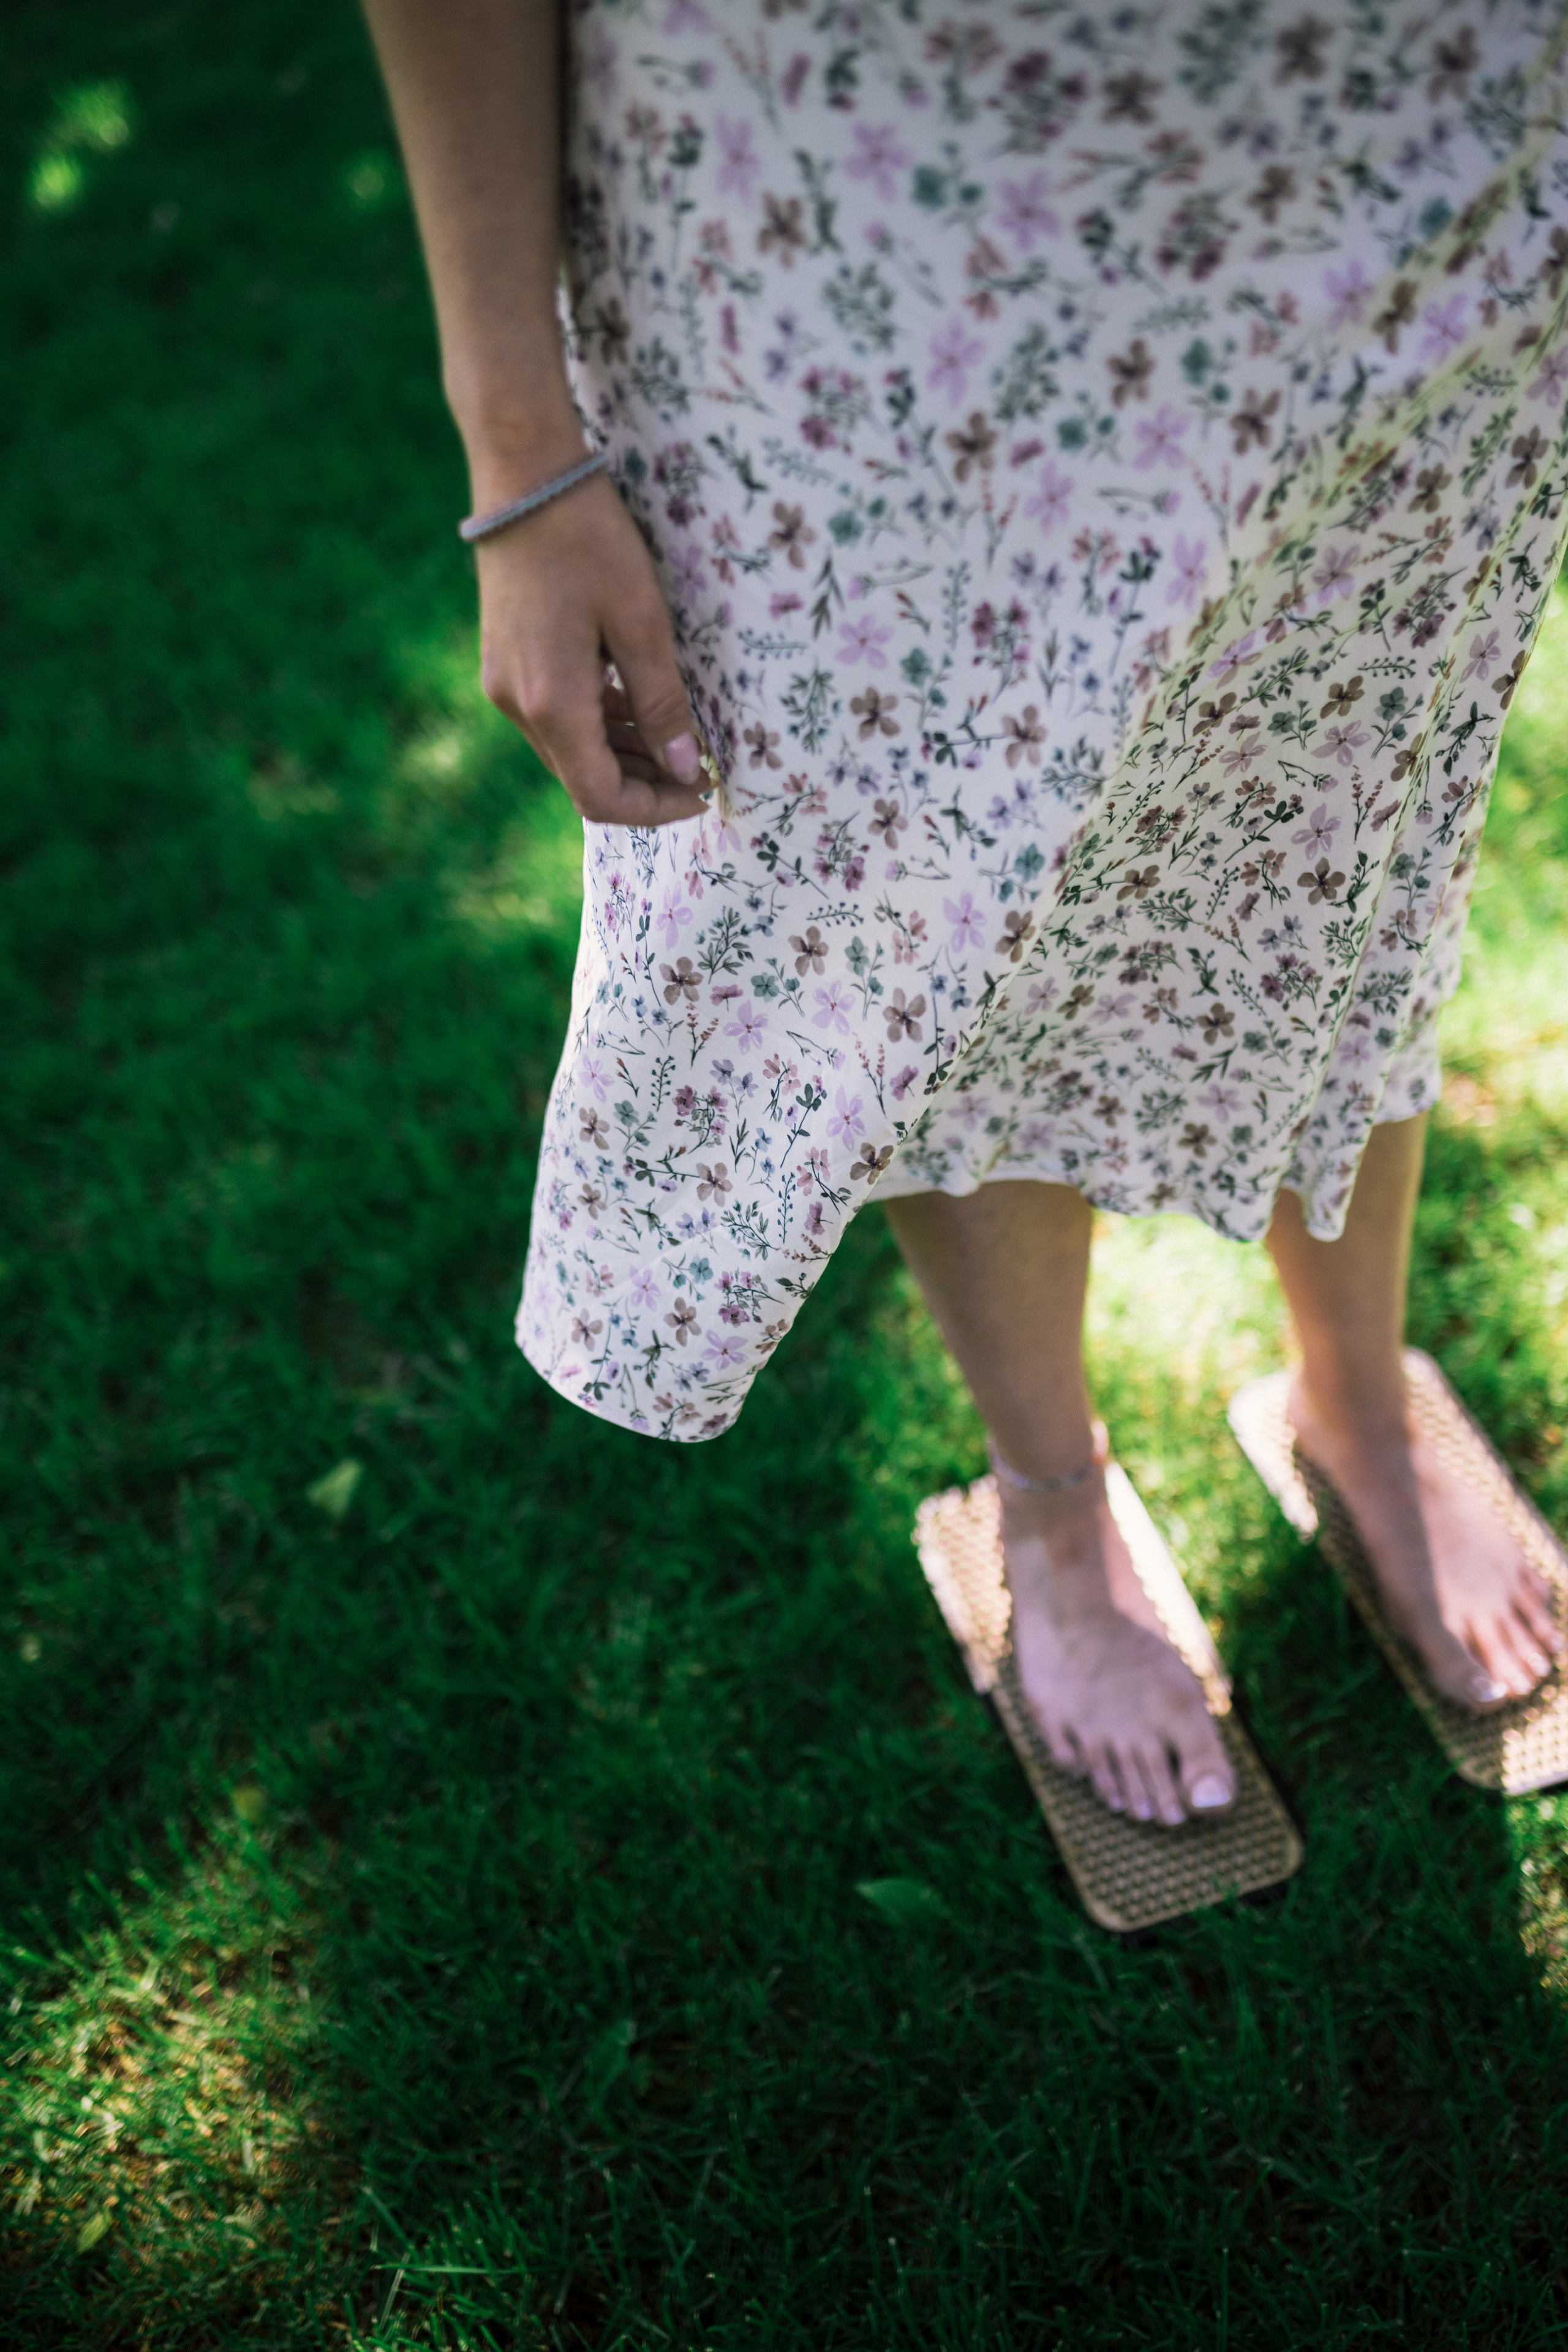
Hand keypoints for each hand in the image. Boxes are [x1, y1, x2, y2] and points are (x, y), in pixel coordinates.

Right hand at [474, 470, 708, 826]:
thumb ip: (661, 703)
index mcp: (551, 703)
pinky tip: (636, 703)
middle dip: (643, 784)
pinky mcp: (505, 662)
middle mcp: (519, 706)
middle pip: (583, 780)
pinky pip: (556, 715)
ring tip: (676, 737)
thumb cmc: (588, 539)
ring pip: (569, 750)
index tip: (702, 792)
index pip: (601, 797)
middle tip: (698, 769)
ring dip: (622, 754)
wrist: (523, 475)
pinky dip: (598, 722)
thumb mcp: (642, 621)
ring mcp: (505, 685)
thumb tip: (684, 767)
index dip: (655, 808)